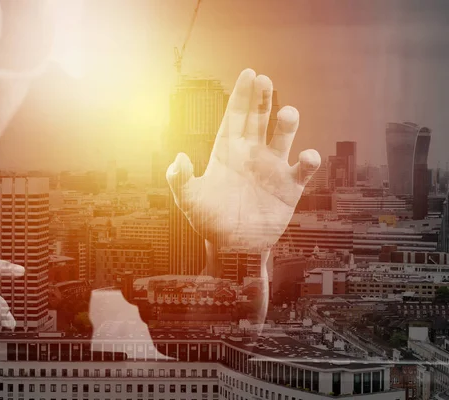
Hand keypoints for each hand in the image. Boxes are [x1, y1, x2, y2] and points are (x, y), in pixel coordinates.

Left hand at [166, 69, 319, 250]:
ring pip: (282, 138)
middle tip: (265, 80)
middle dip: (262, 100)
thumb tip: (180, 158)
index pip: (235, 117)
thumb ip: (181, 179)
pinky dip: (308, 160)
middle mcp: (251, 155)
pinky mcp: (289, 187)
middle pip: (258, 120)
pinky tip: (307, 156)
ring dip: (286, 124)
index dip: (242, 96)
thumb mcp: (189, 200)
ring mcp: (272, 169)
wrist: (233, 248)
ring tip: (287, 112)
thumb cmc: (209, 222)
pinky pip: (303, 169)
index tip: (249, 73)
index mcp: (227, 152)